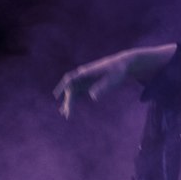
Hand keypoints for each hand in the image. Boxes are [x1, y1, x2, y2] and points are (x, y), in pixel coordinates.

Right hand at [53, 45, 174, 118]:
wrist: (122, 64)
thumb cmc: (118, 71)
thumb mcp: (112, 79)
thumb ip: (102, 87)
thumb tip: (93, 97)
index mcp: (86, 72)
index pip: (71, 80)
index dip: (63, 88)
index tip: (58, 97)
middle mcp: (82, 75)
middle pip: (70, 89)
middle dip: (67, 101)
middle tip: (66, 114)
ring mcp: (84, 80)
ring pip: (72, 92)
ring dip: (68, 102)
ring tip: (64, 114)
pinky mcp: (87, 84)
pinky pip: (77, 93)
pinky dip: (72, 101)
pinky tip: (68, 109)